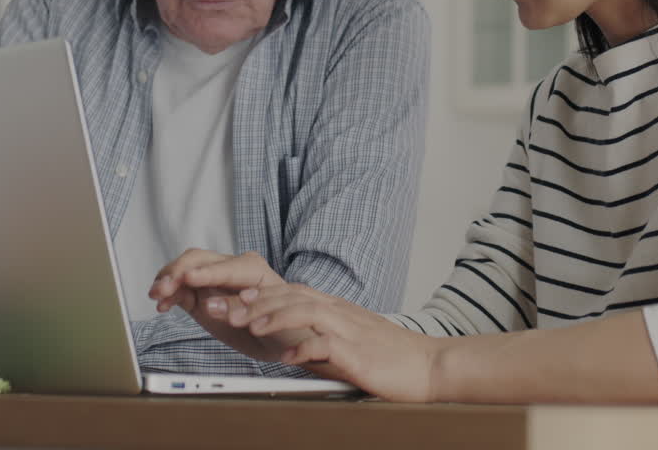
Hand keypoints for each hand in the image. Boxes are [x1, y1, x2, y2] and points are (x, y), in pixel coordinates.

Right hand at [148, 249, 310, 361]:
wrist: (283, 339)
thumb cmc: (282, 325)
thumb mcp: (269, 319)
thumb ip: (238, 308)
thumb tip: (209, 304)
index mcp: (254, 269)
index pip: (225, 267)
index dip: (205, 272)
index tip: (187, 278)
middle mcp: (231, 268)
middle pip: (199, 260)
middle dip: (178, 273)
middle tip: (162, 290)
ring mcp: (214, 279)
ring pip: (186, 269)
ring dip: (168, 280)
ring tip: (156, 296)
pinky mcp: (201, 293)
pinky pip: (181, 287)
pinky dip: (169, 293)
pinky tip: (162, 305)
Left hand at [236, 283, 442, 401]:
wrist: (430, 365)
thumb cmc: (391, 357)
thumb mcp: (351, 340)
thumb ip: (323, 339)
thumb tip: (291, 348)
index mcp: (337, 309)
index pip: (293, 291)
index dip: (262, 292)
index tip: (235, 296)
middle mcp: (340, 313)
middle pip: (292, 296)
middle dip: (256, 301)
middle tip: (227, 308)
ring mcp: (350, 330)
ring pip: (305, 312)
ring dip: (274, 317)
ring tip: (250, 326)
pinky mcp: (358, 353)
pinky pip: (326, 346)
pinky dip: (303, 350)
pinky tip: (286, 358)